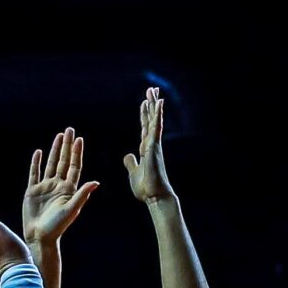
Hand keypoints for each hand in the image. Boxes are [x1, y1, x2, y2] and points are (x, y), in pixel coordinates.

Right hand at [22, 128, 99, 247]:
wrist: (40, 237)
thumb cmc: (57, 226)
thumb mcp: (71, 210)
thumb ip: (82, 195)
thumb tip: (95, 182)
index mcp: (69, 189)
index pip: (74, 166)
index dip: (76, 152)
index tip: (79, 139)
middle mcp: (58, 186)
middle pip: (63, 161)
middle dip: (66, 145)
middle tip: (69, 130)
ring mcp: (45, 187)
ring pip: (50, 164)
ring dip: (54, 150)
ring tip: (58, 136)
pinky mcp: (33, 191)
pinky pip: (34, 173)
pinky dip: (36, 162)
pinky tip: (38, 152)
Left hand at [123, 85, 173, 204]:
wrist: (154, 197)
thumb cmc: (146, 188)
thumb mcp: (134, 173)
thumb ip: (131, 163)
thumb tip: (128, 155)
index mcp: (145, 150)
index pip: (144, 128)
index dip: (144, 115)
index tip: (144, 102)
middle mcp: (151, 144)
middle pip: (150, 120)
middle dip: (151, 105)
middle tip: (152, 90)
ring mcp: (154, 145)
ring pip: (154, 120)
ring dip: (154, 105)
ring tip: (154, 91)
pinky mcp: (155, 147)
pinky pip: (156, 127)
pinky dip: (157, 114)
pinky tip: (159, 103)